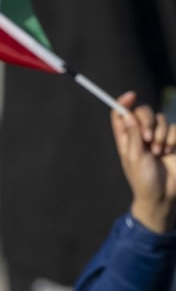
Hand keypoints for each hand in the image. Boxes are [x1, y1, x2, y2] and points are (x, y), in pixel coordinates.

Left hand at [112, 91, 175, 232]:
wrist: (164, 194)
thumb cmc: (143, 179)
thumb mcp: (134, 157)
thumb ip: (132, 134)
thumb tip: (128, 113)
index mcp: (125, 138)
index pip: (121, 114)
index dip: (124, 103)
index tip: (131, 96)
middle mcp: (141, 134)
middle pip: (143, 112)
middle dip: (148, 121)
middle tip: (148, 139)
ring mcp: (159, 137)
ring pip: (162, 119)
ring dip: (161, 134)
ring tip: (159, 152)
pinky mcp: (174, 140)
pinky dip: (173, 138)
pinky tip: (170, 152)